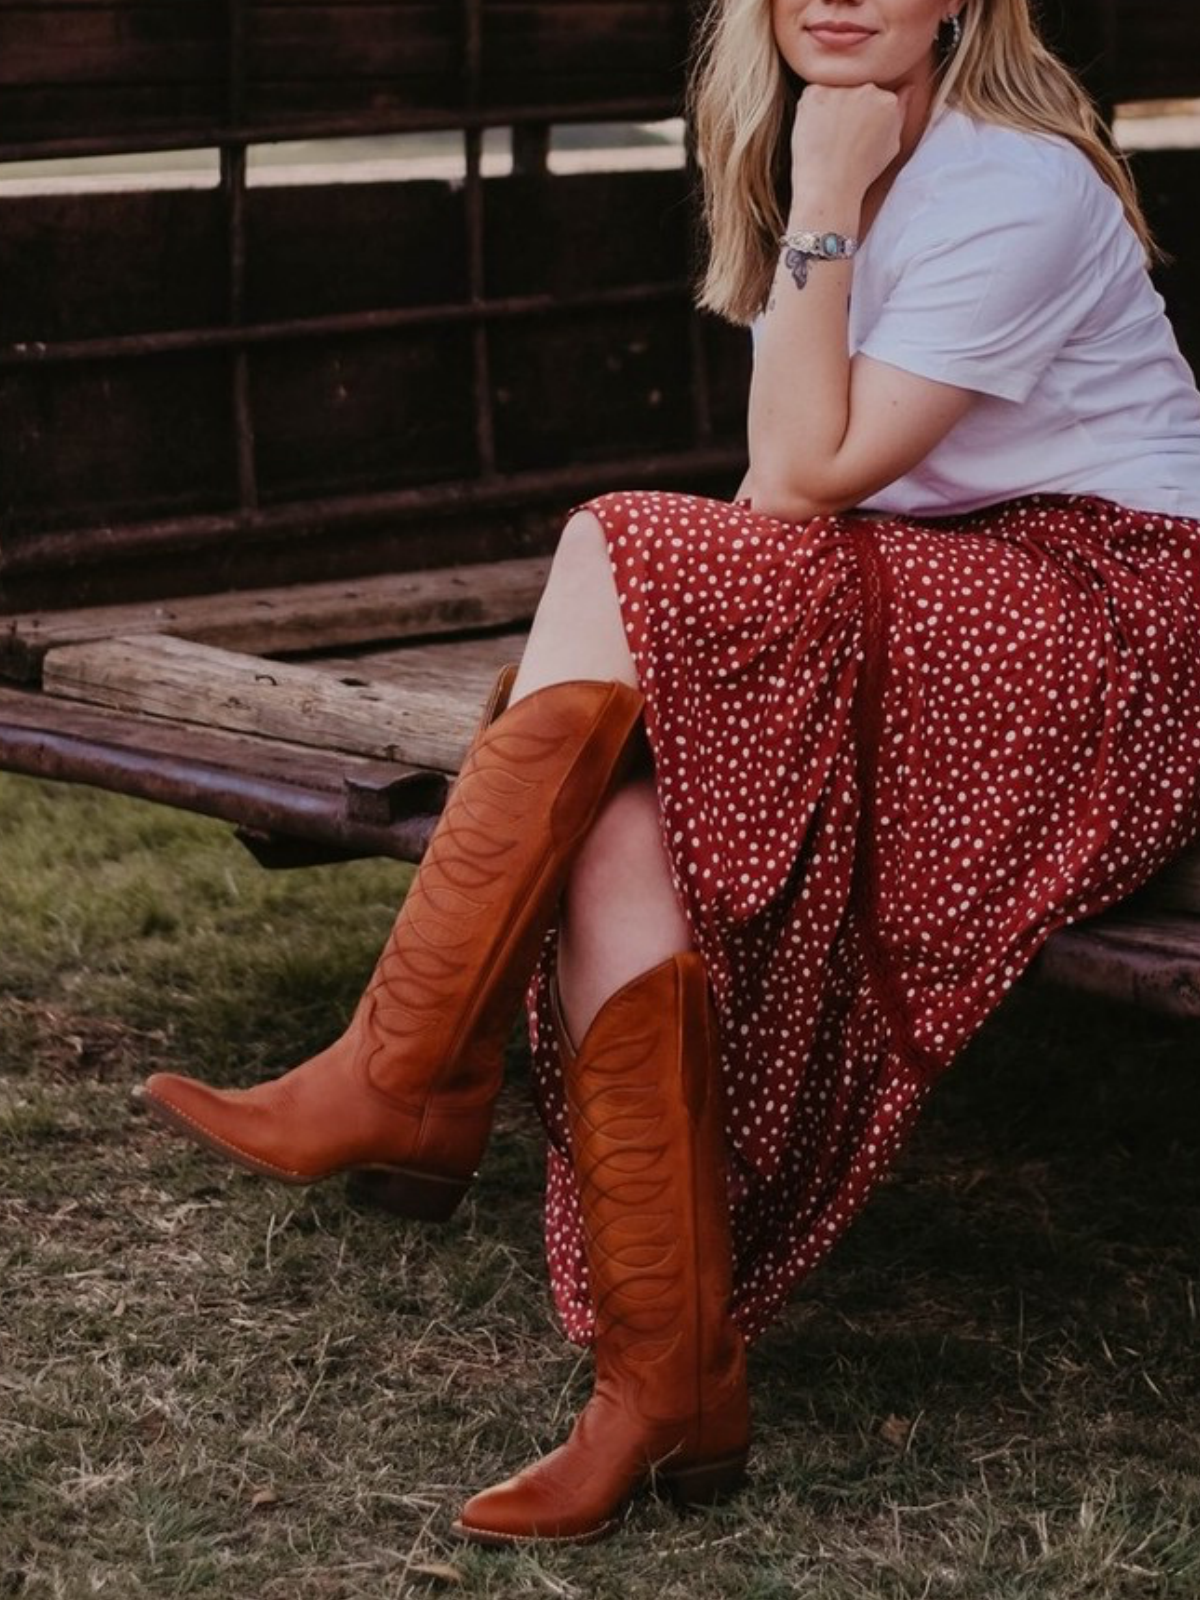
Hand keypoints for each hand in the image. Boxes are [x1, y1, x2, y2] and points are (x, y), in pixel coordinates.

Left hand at [788, 83, 908, 202]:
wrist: (829, 188)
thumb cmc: (860, 173)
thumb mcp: (891, 146)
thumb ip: (900, 113)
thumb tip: (908, 87)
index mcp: (889, 101)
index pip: (877, 96)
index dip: (865, 117)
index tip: (858, 135)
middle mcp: (868, 89)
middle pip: (857, 89)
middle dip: (850, 108)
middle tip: (841, 138)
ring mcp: (841, 89)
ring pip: (835, 89)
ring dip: (831, 107)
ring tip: (828, 137)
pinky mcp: (815, 92)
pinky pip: (813, 93)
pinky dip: (812, 109)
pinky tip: (815, 132)